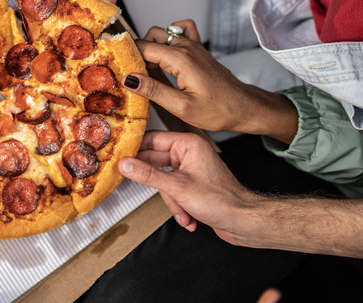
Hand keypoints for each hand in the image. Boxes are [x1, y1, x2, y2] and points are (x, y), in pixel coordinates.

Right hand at [119, 130, 254, 241]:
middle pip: (155, 162)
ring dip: (171, 200)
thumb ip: (148, 174)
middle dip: (156, 183)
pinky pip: (173, 191)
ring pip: (163, 180)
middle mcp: (189, 153)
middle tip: (139, 185)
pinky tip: (188, 217)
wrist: (243, 221)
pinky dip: (178, 206)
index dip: (135, 148)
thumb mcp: (178, 187)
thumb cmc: (222, 200)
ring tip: (182, 210)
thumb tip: (125, 164)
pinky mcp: (192, 184)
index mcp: (188, 144)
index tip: (119, 156)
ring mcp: (191, 169)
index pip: (153, 139)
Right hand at [123, 20, 297, 141]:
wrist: (244, 107)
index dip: (127, 56)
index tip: (117, 68)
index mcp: (181, 59)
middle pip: (150, 37)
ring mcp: (194, 46)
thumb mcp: (182, 107)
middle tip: (134, 74)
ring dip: (151, 46)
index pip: (143, 47)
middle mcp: (187, 47)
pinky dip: (170, 37)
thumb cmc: (218, 110)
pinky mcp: (198, 49)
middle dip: (137, 52)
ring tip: (149, 70)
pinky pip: (180, 30)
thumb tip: (130, 79)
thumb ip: (154, 91)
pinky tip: (167, 54)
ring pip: (162, 33)